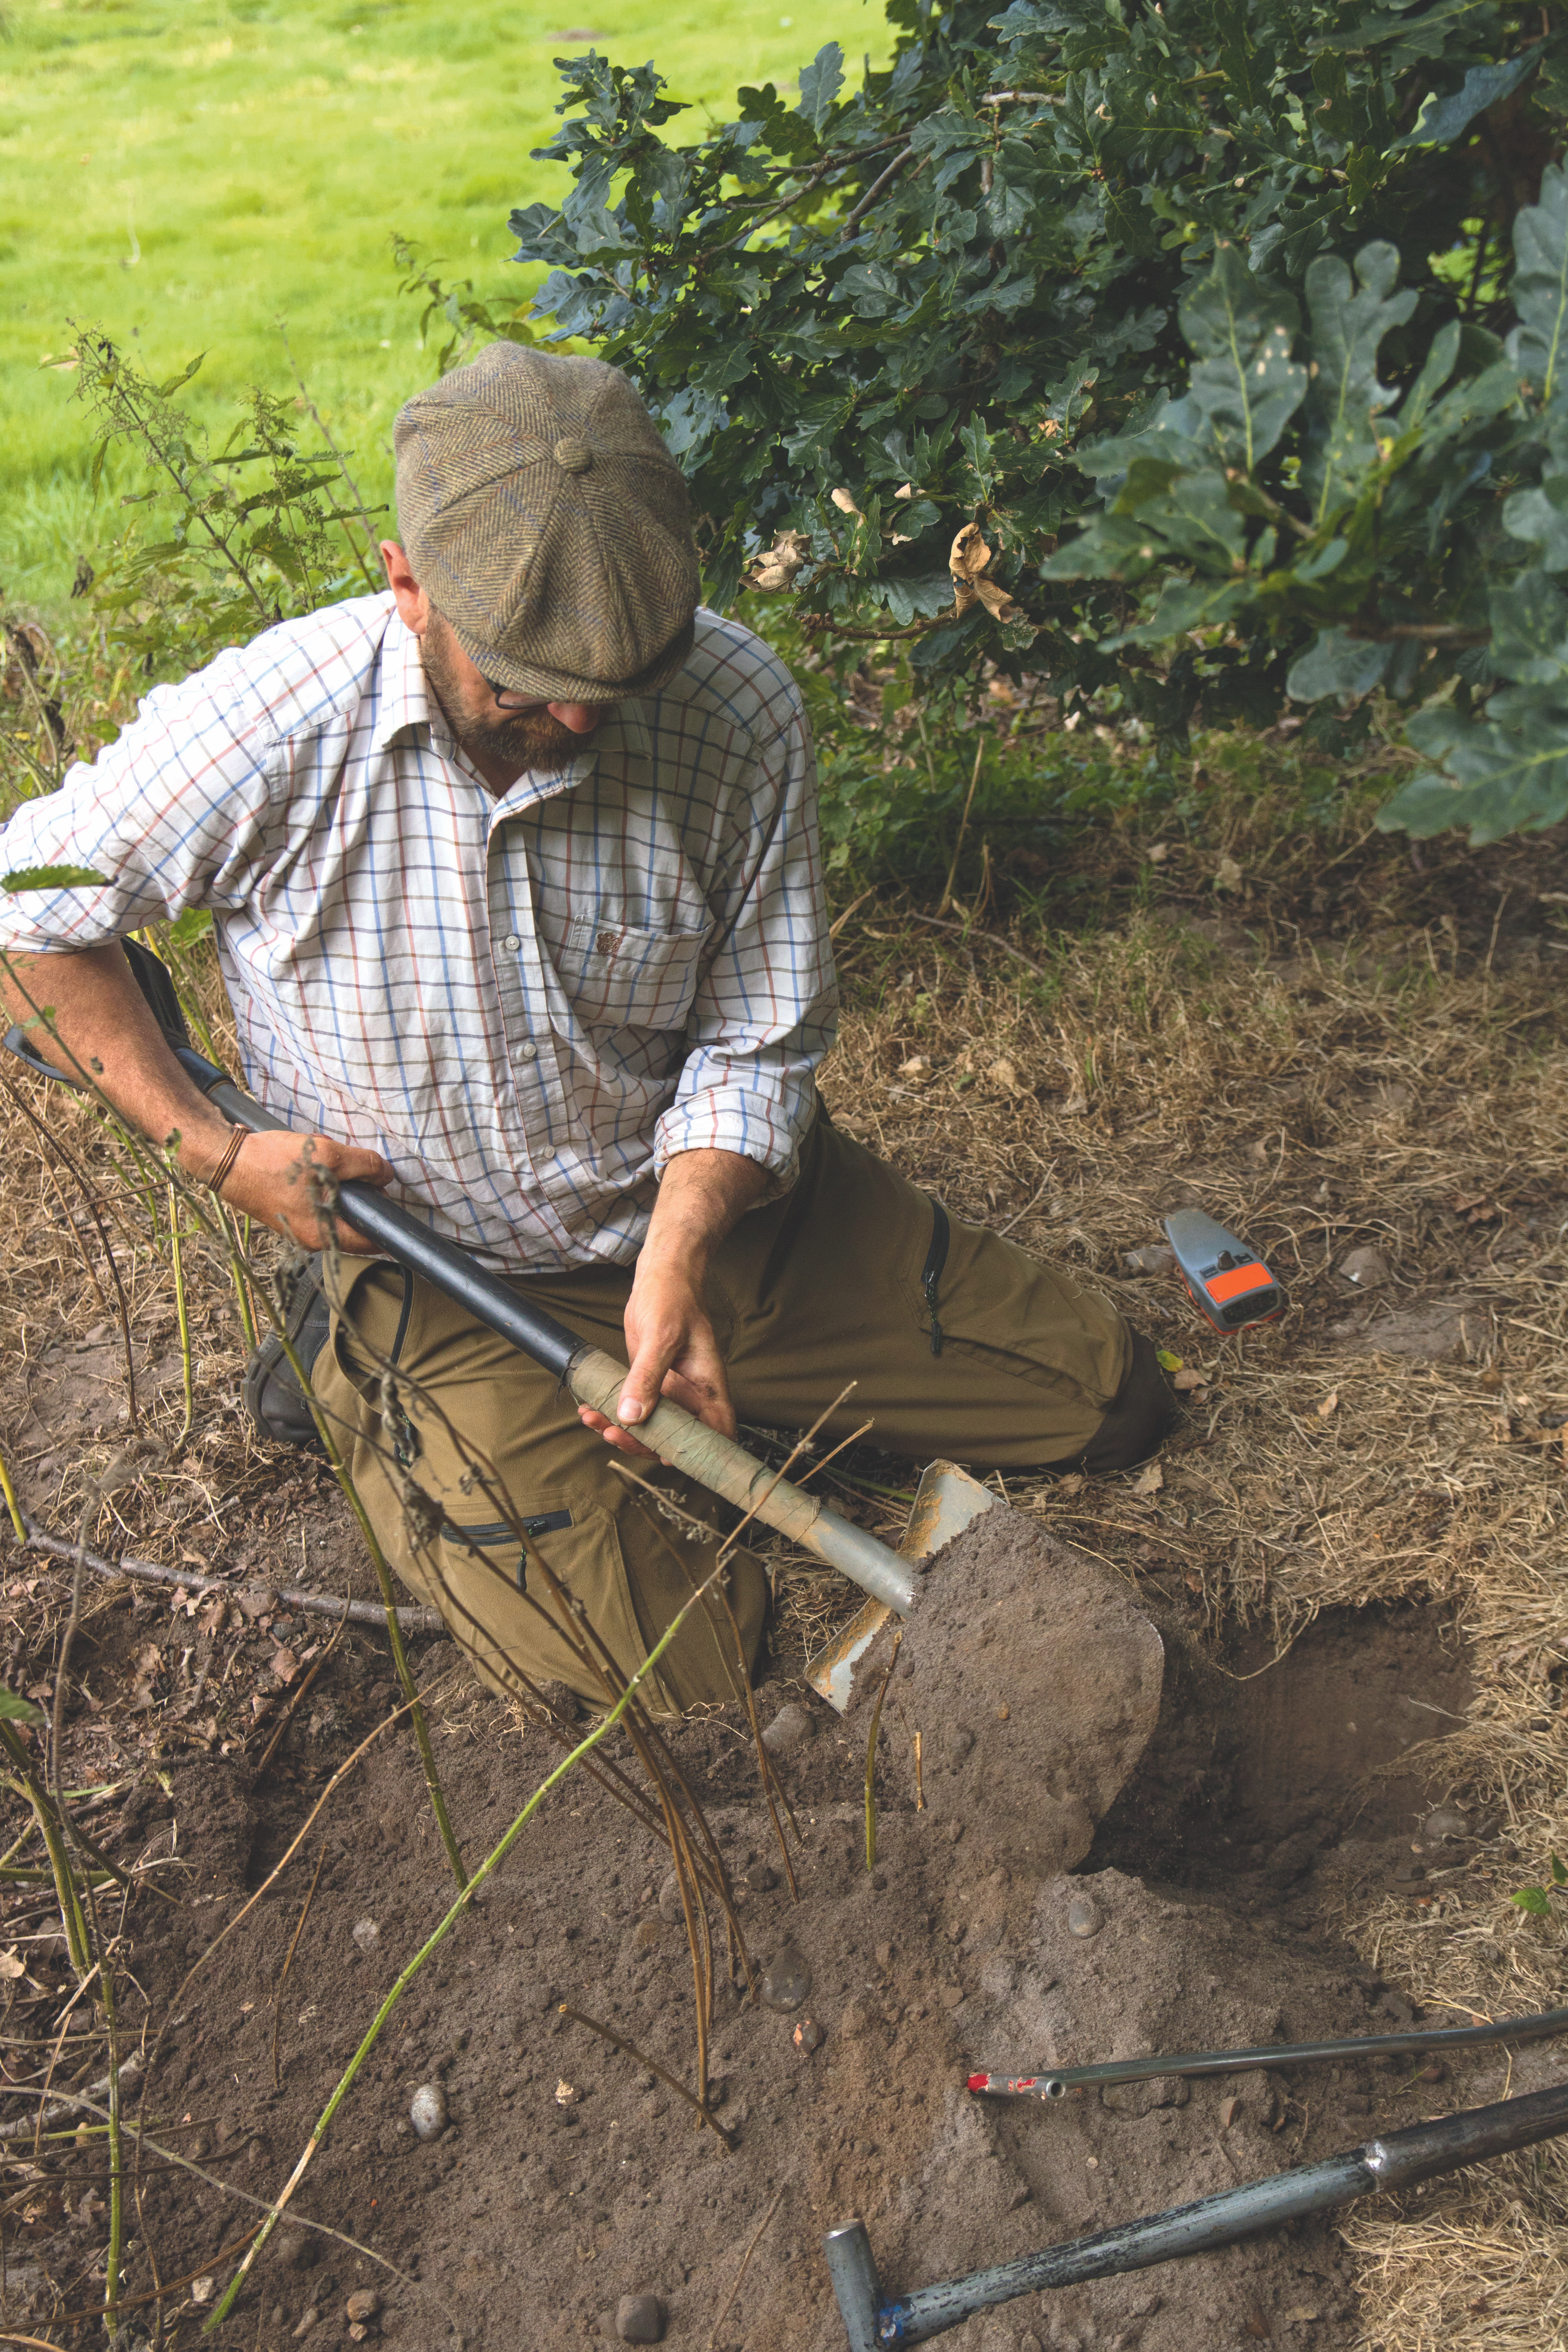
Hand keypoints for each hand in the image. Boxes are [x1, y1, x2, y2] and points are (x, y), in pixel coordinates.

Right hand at [214, 1128, 394, 1252]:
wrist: (226, 1160)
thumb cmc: (272, 1163)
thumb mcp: (327, 1157)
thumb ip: (363, 1166)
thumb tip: (385, 1175)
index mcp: (324, 1234)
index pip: (370, 1241)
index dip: (385, 1222)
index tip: (391, 1202)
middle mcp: (312, 1237)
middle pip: (352, 1218)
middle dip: (356, 1190)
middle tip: (350, 1166)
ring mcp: (299, 1225)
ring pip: (334, 1203)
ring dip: (335, 1179)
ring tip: (321, 1156)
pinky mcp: (288, 1210)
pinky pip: (316, 1196)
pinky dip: (318, 1177)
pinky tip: (305, 1157)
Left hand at [577, 1261, 735, 1458]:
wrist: (660, 1276)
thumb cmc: (672, 1299)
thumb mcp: (661, 1337)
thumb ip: (648, 1378)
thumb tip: (633, 1416)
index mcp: (707, 1387)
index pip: (716, 1433)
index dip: (697, 1454)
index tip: (663, 1456)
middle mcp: (691, 1395)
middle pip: (675, 1438)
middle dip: (642, 1443)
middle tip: (612, 1433)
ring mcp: (670, 1391)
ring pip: (650, 1426)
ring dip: (621, 1429)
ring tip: (593, 1419)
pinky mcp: (649, 1383)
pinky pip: (632, 1407)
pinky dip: (611, 1411)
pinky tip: (590, 1407)